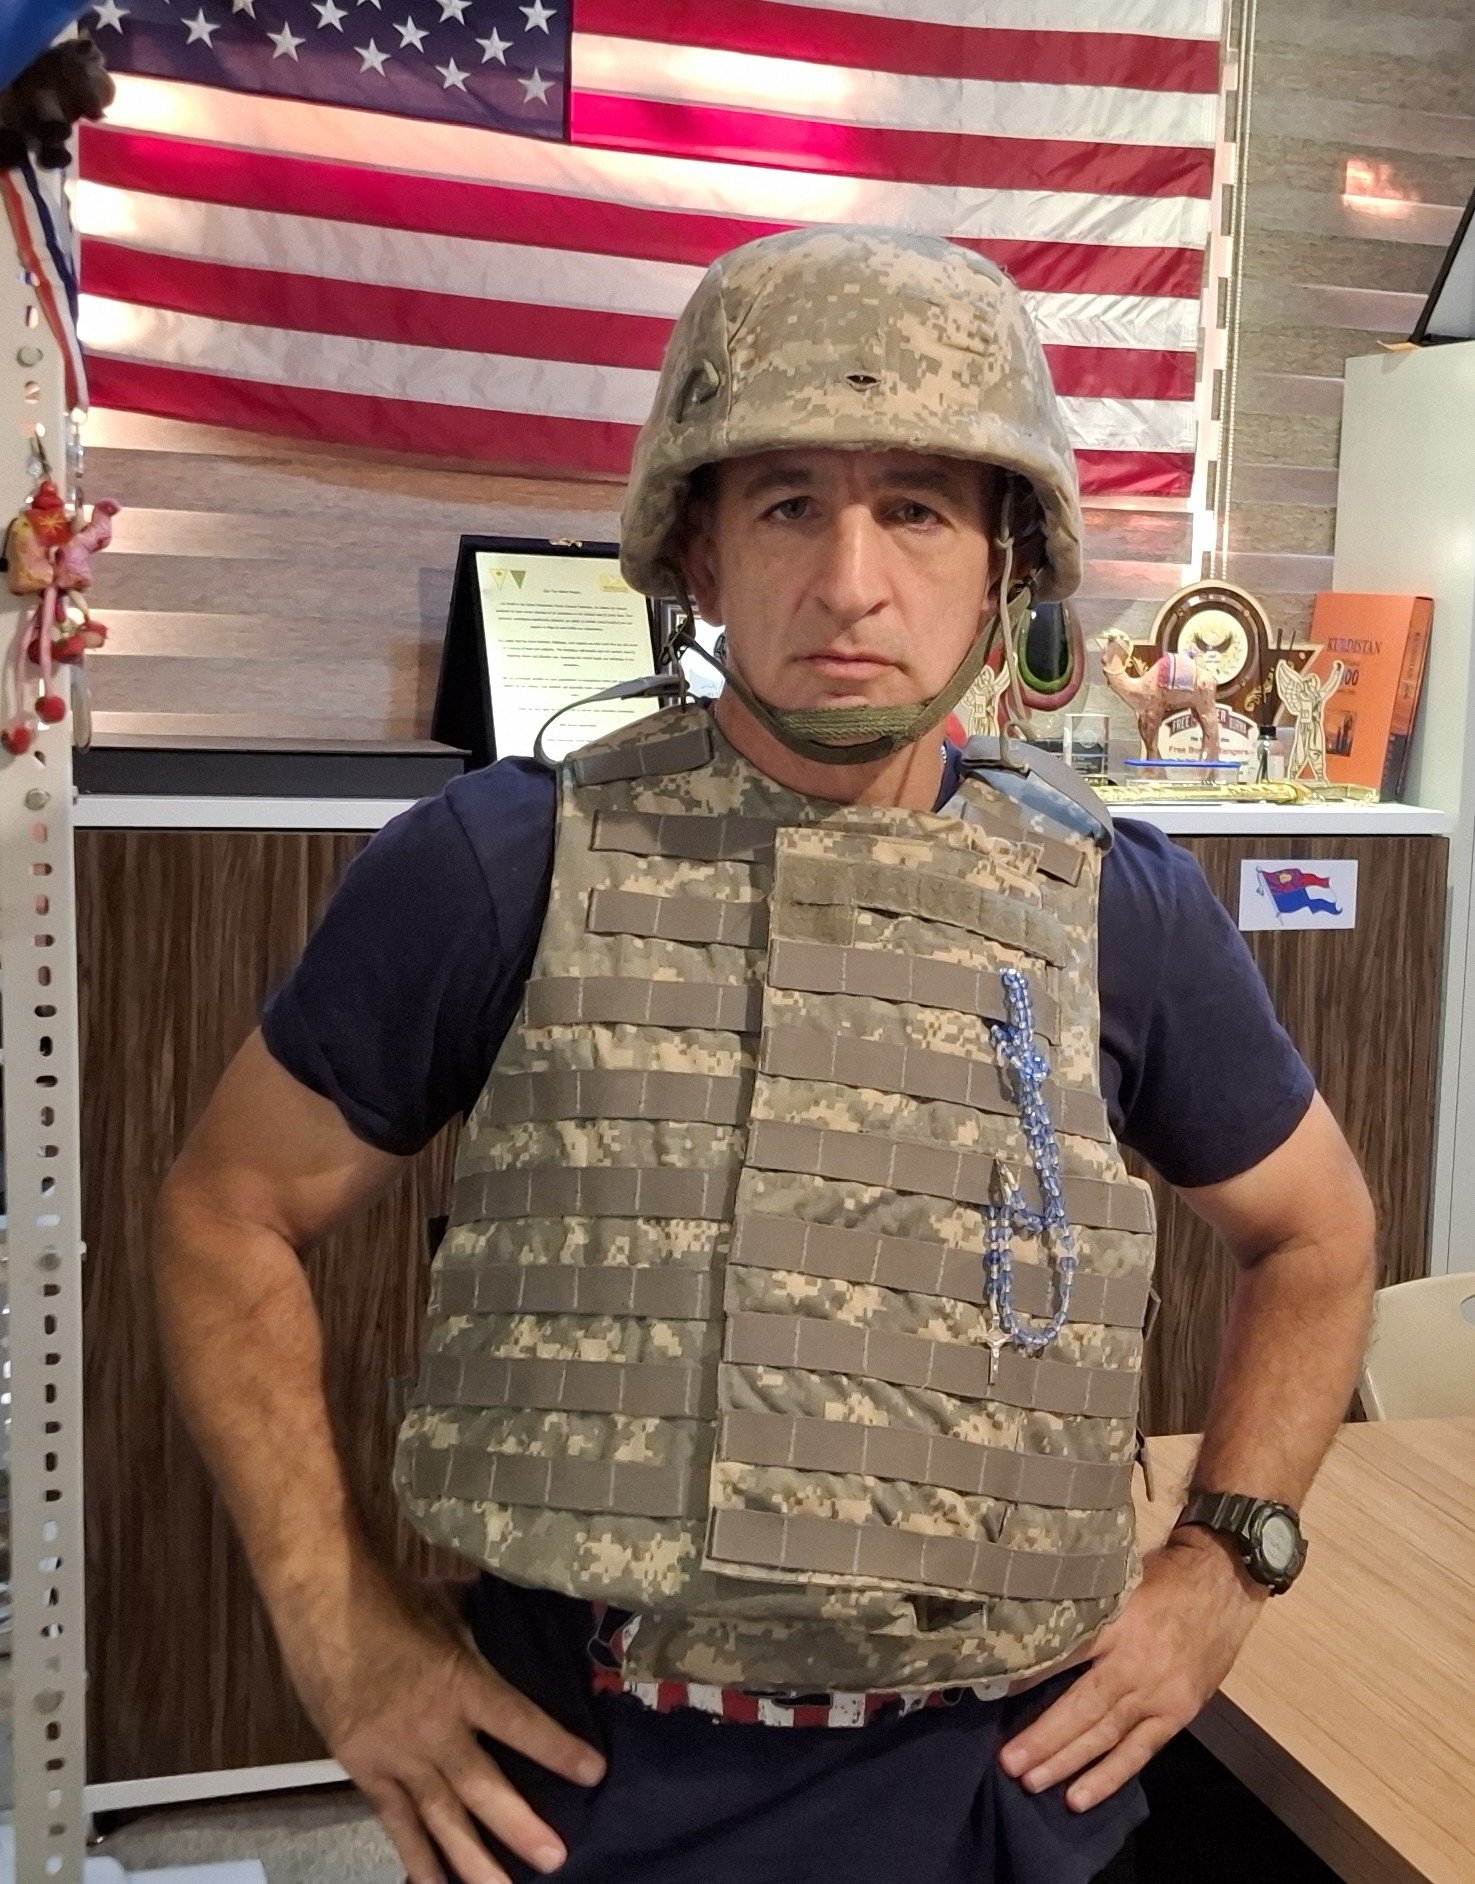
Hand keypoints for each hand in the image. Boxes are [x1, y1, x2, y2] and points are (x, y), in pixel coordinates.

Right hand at [282, 1572, 604, 1883]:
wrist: (321, 1606)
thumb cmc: (391, 1598)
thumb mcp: (452, 1606)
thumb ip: (489, 1630)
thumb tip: (529, 1623)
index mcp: (459, 1681)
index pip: (518, 1722)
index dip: (557, 1748)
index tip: (594, 1772)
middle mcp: (431, 1728)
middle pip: (480, 1787)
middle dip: (519, 1826)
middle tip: (556, 1859)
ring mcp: (395, 1756)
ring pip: (440, 1818)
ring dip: (473, 1860)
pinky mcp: (364, 1770)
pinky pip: (394, 1823)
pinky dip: (416, 1857)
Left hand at [997, 1528, 1267, 1811]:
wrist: (1223, 1582)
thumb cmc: (1163, 1575)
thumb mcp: (1117, 1577)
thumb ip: (1083, 1605)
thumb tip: (1030, 1621)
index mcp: (1115, 1622)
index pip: (1065, 1655)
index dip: (1030, 1677)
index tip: (993, 1694)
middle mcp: (1134, 1663)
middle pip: (1082, 1706)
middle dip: (1043, 1737)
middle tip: (1008, 1761)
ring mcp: (1157, 1693)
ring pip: (1106, 1734)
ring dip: (1067, 1761)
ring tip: (1031, 1781)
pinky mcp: (1176, 1713)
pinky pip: (1138, 1751)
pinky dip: (1109, 1776)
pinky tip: (1080, 1796)